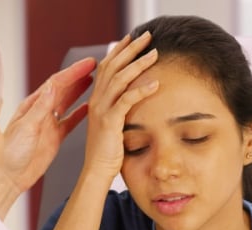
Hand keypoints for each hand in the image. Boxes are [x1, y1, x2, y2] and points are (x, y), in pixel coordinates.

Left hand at [0, 58, 95, 191]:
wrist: (8, 177)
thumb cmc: (10, 153)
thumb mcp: (26, 127)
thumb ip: (40, 108)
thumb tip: (53, 87)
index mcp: (31, 105)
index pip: (56, 83)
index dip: (73, 72)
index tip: (88, 64)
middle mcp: (40, 112)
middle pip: (63, 89)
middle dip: (79, 76)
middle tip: (96, 66)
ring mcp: (48, 125)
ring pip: (67, 103)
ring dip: (80, 91)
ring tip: (94, 81)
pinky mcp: (54, 139)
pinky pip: (70, 123)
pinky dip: (80, 114)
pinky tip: (90, 108)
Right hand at [83, 31, 159, 181]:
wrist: (96, 171)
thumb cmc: (107, 152)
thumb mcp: (112, 125)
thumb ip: (119, 109)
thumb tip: (133, 98)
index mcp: (96, 99)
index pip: (106, 66)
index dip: (118, 50)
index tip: (131, 37)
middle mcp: (96, 100)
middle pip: (112, 66)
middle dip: (130, 49)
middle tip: (147, 36)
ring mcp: (101, 110)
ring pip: (119, 79)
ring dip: (138, 64)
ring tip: (155, 53)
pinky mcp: (109, 122)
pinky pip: (126, 100)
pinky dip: (141, 90)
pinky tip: (155, 84)